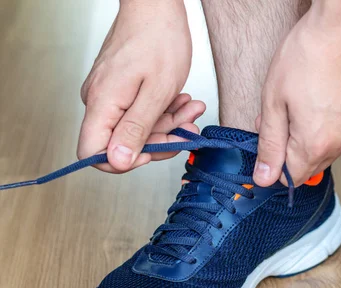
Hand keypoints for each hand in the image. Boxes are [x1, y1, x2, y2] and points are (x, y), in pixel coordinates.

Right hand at [78, 0, 204, 171]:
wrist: (156, 5)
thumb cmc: (159, 38)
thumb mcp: (157, 91)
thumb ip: (136, 129)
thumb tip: (118, 161)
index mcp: (102, 104)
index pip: (93, 153)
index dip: (124, 160)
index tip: (154, 151)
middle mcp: (99, 101)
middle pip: (122, 142)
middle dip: (160, 138)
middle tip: (188, 126)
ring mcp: (109, 94)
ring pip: (136, 127)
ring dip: (168, 123)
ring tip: (190, 108)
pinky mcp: (119, 89)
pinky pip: (139, 111)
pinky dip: (162, 110)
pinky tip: (180, 101)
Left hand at [254, 5, 340, 185]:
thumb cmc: (309, 55)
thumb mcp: (274, 101)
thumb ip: (269, 144)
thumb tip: (264, 176)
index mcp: (316, 145)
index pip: (290, 178)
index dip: (272, 163)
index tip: (265, 142)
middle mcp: (340, 144)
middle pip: (307, 167)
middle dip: (287, 150)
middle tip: (277, 117)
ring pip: (322, 151)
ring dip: (304, 138)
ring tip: (294, 104)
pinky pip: (335, 135)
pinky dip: (321, 127)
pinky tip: (312, 100)